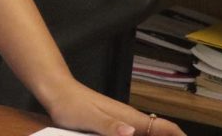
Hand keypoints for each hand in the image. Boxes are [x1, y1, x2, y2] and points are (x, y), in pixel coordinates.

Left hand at [44, 81, 184, 135]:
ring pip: (148, 135)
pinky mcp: (112, 125)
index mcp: (129, 119)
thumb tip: (131, 132)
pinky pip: (133, 135)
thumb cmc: (71, 104)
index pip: (164, 127)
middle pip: (160, 133)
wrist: (56, 90)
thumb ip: (109, 125)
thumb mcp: (89, 118)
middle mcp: (130, 120)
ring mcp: (121, 122)